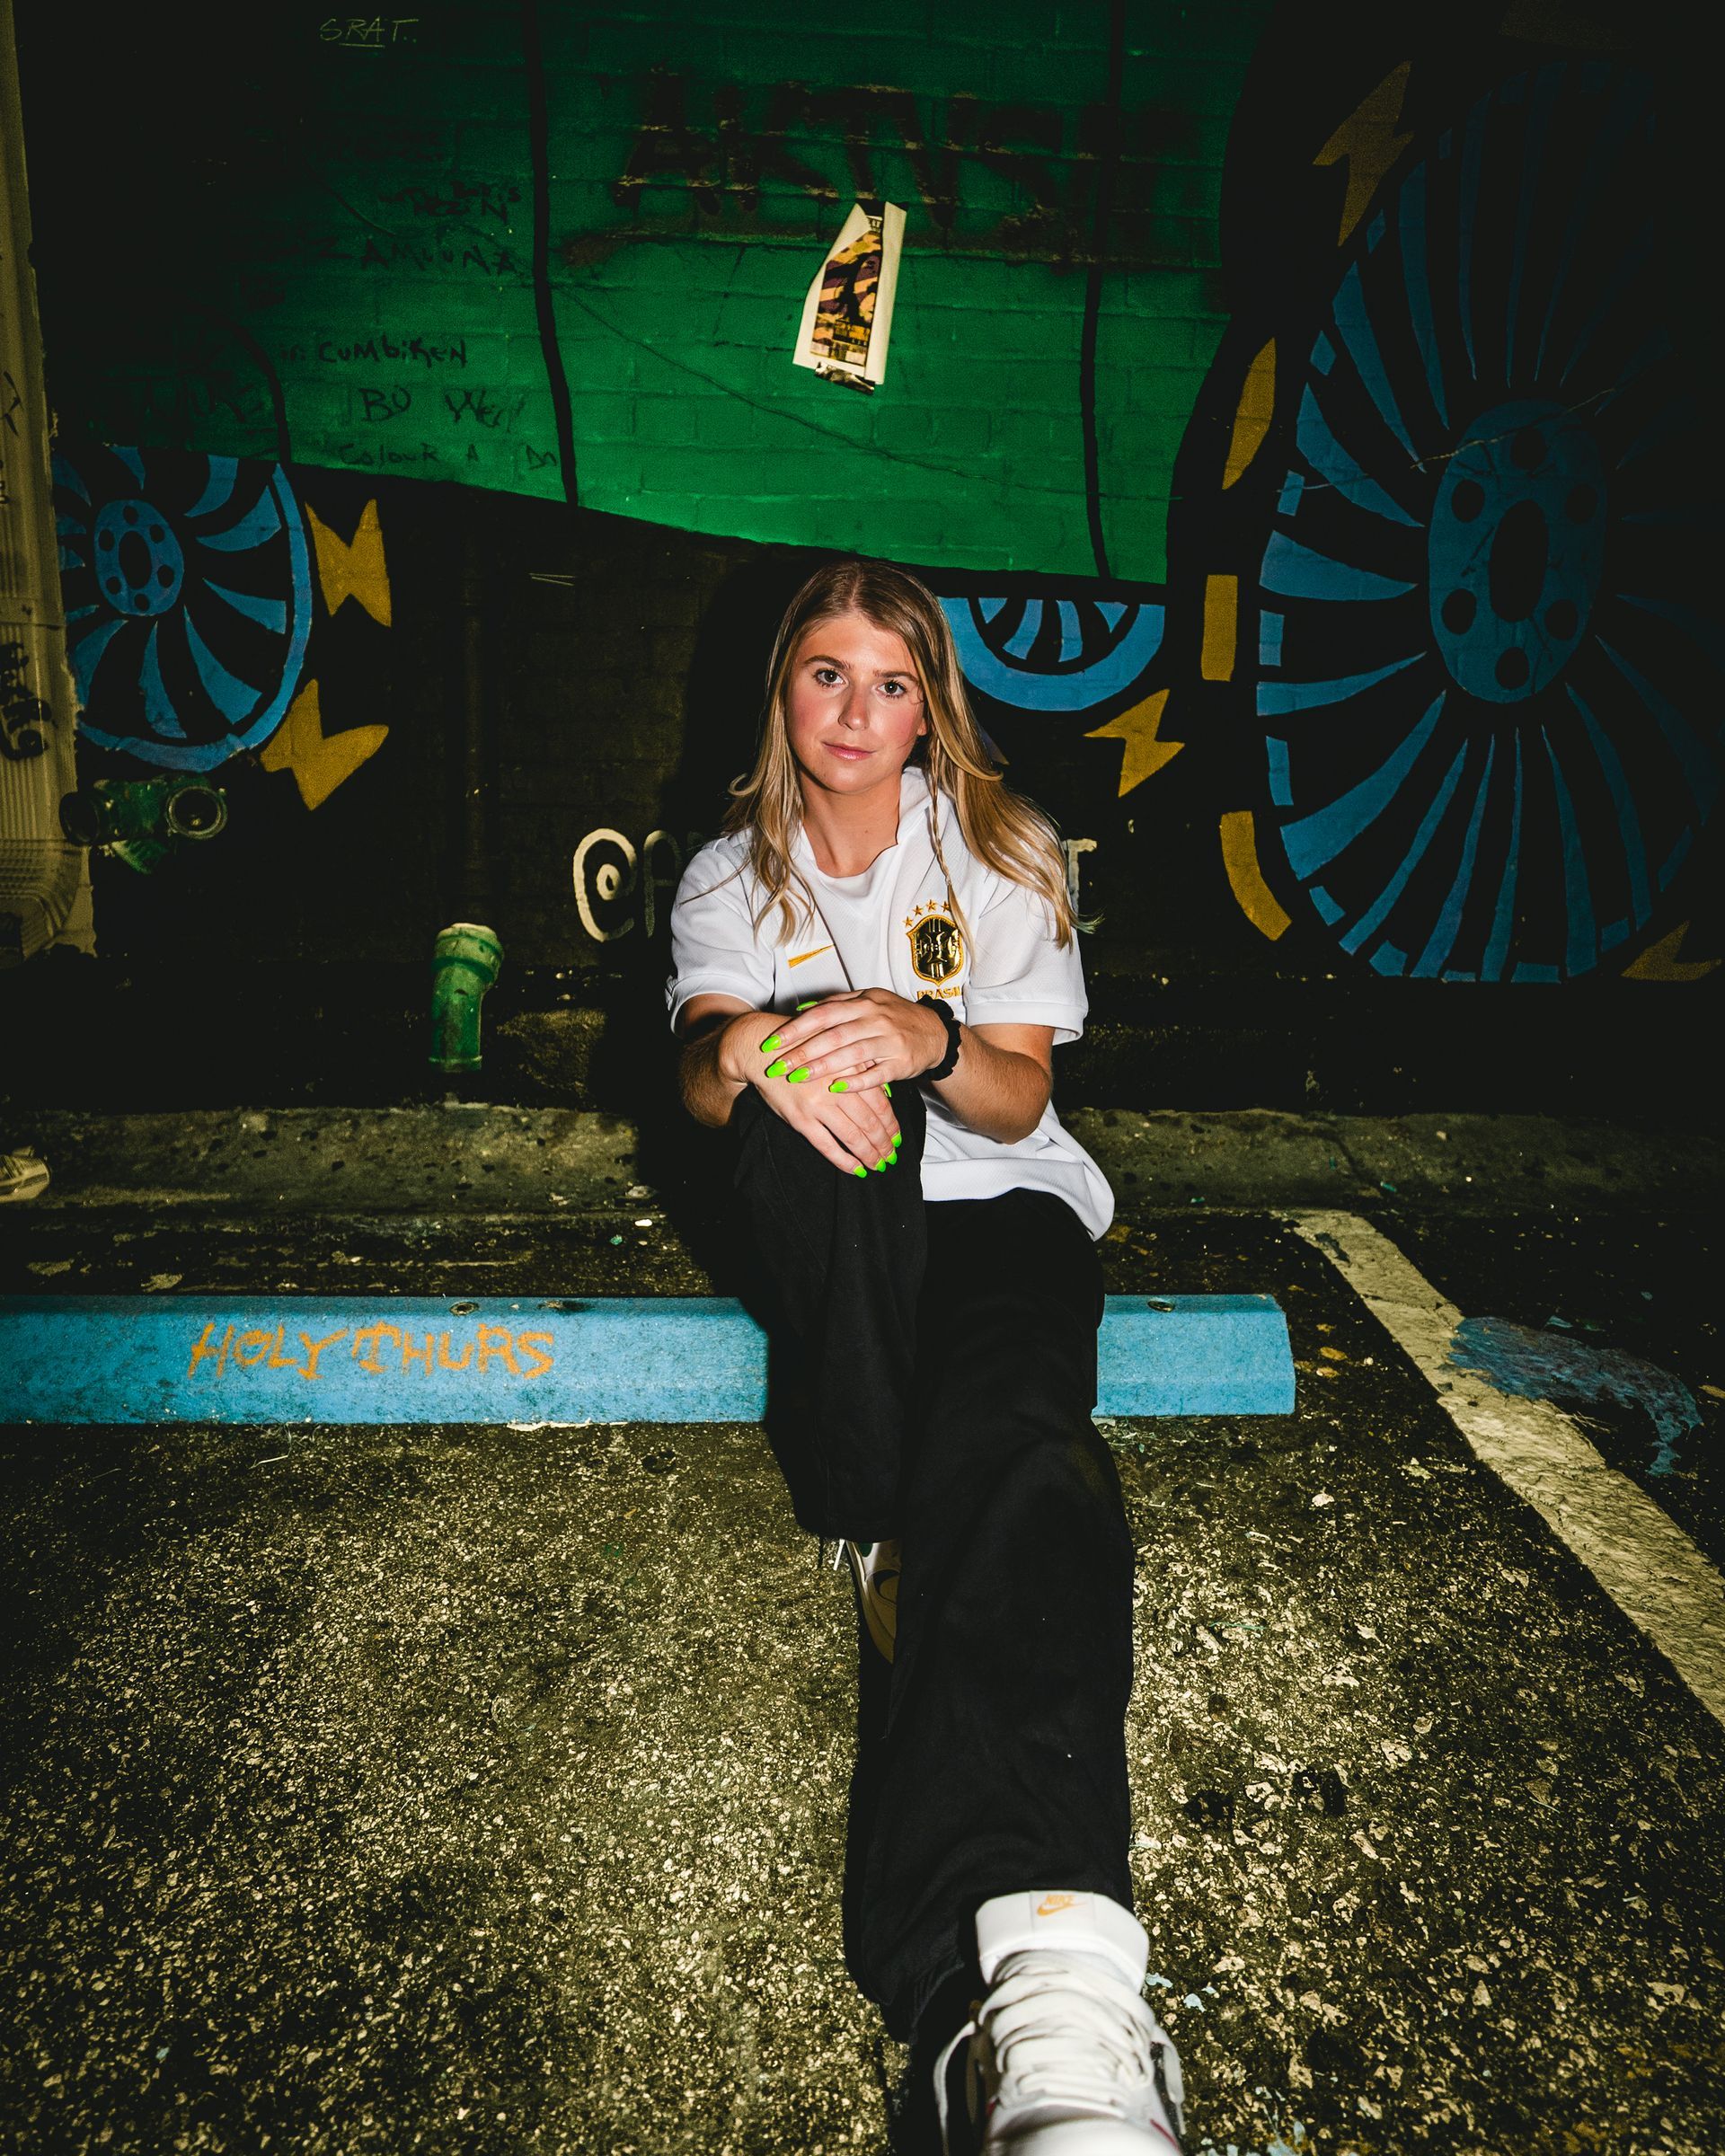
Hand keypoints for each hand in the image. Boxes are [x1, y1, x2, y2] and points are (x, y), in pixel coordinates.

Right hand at [720, 1008, 901, 1175]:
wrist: (763, 1051)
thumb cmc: (803, 1050)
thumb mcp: (836, 1052)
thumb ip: (861, 1071)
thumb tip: (887, 1096)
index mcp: (849, 1070)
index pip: (880, 1104)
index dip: (891, 1124)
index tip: (898, 1138)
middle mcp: (836, 1088)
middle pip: (869, 1123)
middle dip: (884, 1144)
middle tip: (891, 1157)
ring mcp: (818, 1105)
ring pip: (852, 1136)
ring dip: (868, 1154)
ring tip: (877, 1165)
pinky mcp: (800, 1118)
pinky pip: (826, 1145)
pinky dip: (843, 1160)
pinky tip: (855, 1169)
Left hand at [751, 989, 946, 1094]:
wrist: (935, 1033)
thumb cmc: (895, 1017)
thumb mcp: (868, 1001)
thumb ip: (836, 1004)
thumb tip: (801, 1009)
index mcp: (863, 1003)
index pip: (823, 1014)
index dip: (796, 1028)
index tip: (772, 1042)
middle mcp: (876, 1019)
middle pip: (833, 1035)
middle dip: (802, 1051)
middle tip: (777, 1065)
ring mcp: (890, 1041)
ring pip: (852, 1054)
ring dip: (823, 1067)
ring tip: (797, 1078)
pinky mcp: (901, 1062)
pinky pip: (876, 1074)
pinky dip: (856, 1082)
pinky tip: (836, 1089)